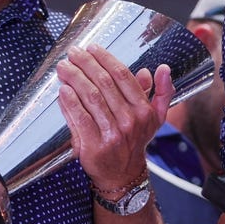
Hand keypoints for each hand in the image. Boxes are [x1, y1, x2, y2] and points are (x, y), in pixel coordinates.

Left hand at [55, 44, 172, 191]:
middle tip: (73, 53)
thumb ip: (161, 92)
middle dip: (86, 63)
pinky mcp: (93, 146)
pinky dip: (69, 102)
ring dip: (74, 78)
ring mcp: (111, 134)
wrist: (123, 175)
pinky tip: (62, 89)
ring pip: (90, 97)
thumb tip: (160, 70)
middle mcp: (129, 121)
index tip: (92, 48)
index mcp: (143, 110)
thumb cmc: (135, 142)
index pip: (123, 76)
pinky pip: (79, 118)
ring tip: (64, 67)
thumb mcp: (155, 118)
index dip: (105, 58)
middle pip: (104, 83)